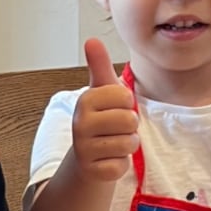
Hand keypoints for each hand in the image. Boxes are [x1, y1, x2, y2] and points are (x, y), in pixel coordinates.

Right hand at [71, 39, 137, 180]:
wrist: (86, 158)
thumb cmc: (100, 120)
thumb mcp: (102, 92)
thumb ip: (99, 66)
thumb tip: (92, 40)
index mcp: (85, 101)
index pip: (126, 97)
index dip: (127, 105)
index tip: (114, 109)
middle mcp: (81, 123)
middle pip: (129, 120)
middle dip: (130, 127)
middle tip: (115, 129)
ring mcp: (85, 149)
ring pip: (128, 143)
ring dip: (127, 145)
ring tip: (113, 143)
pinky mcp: (93, 171)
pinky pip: (122, 165)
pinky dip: (121, 164)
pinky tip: (109, 159)